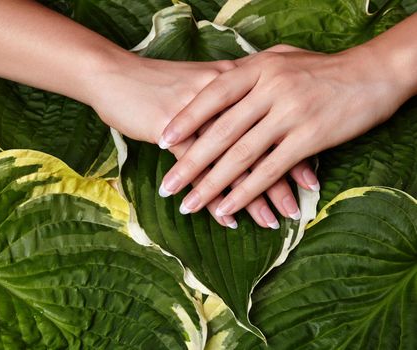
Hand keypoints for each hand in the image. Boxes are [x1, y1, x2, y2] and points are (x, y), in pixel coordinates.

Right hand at [90, 53, 308, 228]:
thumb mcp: (203, 85)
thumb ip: (231, 103)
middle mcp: (222, 100)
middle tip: (297, 209)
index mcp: (234, 85)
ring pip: (233, 164)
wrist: (115, 75)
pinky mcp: (171, 133)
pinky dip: (214, 200)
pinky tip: (227, 220)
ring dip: (253, 198)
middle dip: (281, 183)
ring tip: (271, 222)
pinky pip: (199, 174)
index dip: (294, 154)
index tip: (310, 181)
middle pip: (259, 147)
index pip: (273, 125)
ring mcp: (197, 117)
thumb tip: (255, 126)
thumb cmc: (161, 84)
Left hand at [157, 43, 410, 217]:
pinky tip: (228, 208)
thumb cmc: (323, 68)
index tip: (161, 140)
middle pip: (220, 132)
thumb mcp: (282, 59)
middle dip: (189, 163)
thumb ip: (250, 73)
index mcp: (259, 68)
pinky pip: (269, 170)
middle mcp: (270, 89)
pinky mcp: (309, 138)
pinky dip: (246, 192)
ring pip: (240, 156)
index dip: (185, 119)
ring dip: (211, 185)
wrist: (373, 72)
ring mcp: (289, 114)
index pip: (212, 95)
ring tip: (188, 205)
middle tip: (167, 186)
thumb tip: (218, 83)